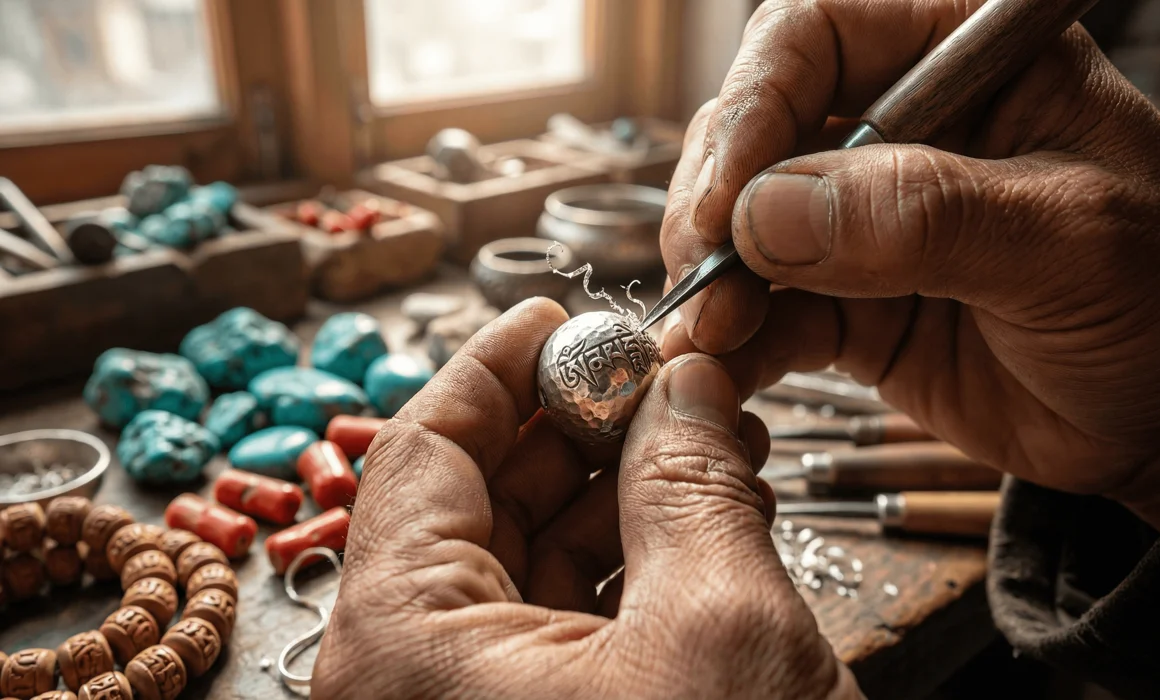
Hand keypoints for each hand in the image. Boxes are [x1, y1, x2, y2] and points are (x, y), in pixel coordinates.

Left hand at [312, 299, 861, 699]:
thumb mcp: (719, 629)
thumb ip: (693, 483)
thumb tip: (687, 385)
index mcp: (403, 646)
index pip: (423, 452)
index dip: (498, 368)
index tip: (559, 315)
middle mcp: (412, 681)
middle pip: (480, 501)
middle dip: (581, 426)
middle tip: (665, 377)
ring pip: (531, 562)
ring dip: (623, 491)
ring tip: (712, 440)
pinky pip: (564, 625)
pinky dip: (633, 564)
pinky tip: (706, 519)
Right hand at [660, 0, 1159, 529]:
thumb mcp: (1068, 242)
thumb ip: (923, 216)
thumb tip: (768, 213)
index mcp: (968, 62)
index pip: (821, 32)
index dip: (756, 102)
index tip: (729, 197)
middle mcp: (904, 127)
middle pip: (760, 126)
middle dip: (716, 202)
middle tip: (703, 271)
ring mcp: (867, 219)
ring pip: (744, 222)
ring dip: (712, 278)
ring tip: (708, 334)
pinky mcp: (848, 300)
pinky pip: (767, 308)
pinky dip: (735, 338)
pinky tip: (723, 365)